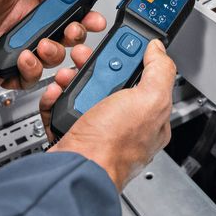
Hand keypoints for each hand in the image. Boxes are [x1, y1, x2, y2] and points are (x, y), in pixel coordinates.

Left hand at [0, 0, 105, 87]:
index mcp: (25, 1)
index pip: (64, 9)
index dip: (81, 13)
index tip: (91, 16)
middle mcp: (21, 26)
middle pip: (64, 36)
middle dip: (76, 36)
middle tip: (74, 33)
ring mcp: (13, 49)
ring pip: (50, 58)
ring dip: (53, 52)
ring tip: (41, 44)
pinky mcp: (3, 71)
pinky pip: (29, 79)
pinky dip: (31, 70)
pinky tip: (23, 58)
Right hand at [41, 39, 175, 191]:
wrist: (74, 170)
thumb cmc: (113, 146)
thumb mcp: (149, 100)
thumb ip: (159, 71)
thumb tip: (159, 50)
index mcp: (150, 118)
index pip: (147, 78)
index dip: (133, 58)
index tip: (120, 45)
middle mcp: (125, 125)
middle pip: (113, 82)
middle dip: (98, 67)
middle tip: (86, 58)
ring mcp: (98, 130)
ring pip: (86, 92)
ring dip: (74, 78)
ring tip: (67, 76)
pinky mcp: (73, 133)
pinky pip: (63, 108)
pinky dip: (56, 97)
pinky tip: (57, 93)